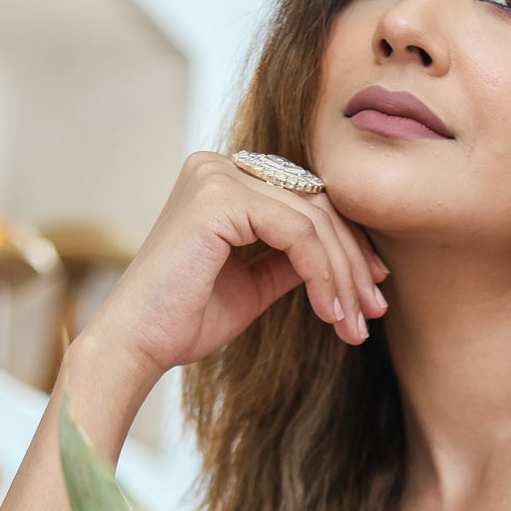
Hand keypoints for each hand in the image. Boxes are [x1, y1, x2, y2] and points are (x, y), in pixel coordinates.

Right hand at [78, 151, 388, 382]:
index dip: (346, 245)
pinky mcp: (218, 196)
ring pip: (313, 220)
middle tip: (374, 311)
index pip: (304, 200)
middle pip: (315, 205)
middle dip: (352, 262)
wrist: (136, 345)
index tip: (372, 290)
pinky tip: (330, 313)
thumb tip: (340, 257)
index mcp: (223, 178)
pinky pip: (296, 232)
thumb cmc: (185, 320)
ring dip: (342, 276)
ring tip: (355, 325)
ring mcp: (217, 175)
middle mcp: (218, 165)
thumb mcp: (252, 284)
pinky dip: (321, 274)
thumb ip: (290, 260)